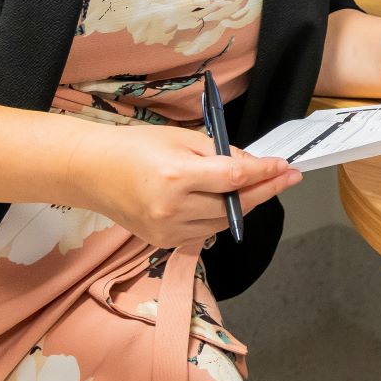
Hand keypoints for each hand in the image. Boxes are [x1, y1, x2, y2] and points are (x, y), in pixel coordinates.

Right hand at [66, 123, 300, 249]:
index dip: (265, 173)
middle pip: (234, 205)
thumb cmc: (135, 148)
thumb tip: (253, 165)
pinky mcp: (163, 242)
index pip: (235, 179)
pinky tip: (227, 201)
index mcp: (177, 176)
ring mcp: (167, 230)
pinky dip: (220, 217)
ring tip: (262, 187)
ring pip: (224, 222)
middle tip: (288, 178)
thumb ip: (221, 153)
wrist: (92, 172)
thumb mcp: (182, 138)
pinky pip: (205, 231)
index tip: (286, 167)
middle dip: (265, 190)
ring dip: (245, 205)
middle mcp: (173, 209)